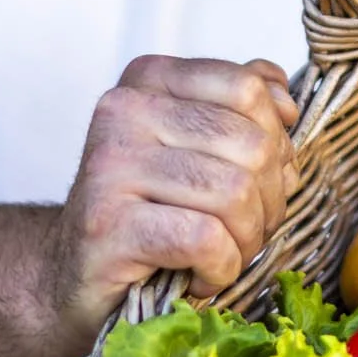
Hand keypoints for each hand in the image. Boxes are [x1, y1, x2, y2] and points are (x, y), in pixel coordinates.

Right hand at [47, 56, 299, 345]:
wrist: (73, 276)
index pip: (246, 88)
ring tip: (225, 256)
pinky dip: (221, 268)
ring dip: (247, 241)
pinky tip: (203, 276)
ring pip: (234, 193)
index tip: (263, 179)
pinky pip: (205, 238)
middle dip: (269, 201)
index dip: (276, 142)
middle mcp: (124, 110)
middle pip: (251, 144)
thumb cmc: (149, 213)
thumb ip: (241, 113)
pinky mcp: (109, 225)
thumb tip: (285, 102)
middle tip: (247, 232)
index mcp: (149, 80)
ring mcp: (111, 166)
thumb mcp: (197, 149)